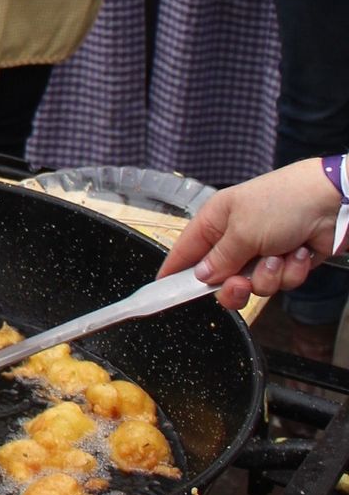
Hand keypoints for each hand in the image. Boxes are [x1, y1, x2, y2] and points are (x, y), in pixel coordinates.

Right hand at [156, 159, 342, 307]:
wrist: (333, 203)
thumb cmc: (283, 202)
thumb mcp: (243, 230)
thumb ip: (219, 259)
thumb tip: (201, 276)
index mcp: (216, 221)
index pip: (186, 251)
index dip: (174, 271)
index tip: (163, 292)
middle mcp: (236, 238)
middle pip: (220, 279)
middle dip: (235, 285)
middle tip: (241, 283)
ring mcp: (261, 252)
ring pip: (253, 286)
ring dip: (270, 275)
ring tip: (281, 255)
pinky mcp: (285, 263)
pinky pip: (280, 284)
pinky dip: (292, 271)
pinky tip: (300, 252)